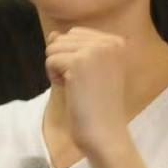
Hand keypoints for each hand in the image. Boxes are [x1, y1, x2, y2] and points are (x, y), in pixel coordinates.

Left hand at [44, 28, 127, 160]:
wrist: (105, 133)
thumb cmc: (97, 107)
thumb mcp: (86, 71)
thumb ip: (72, 49)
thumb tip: (53, 35)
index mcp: (117, 42)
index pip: (75, 34)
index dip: (72, 57)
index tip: (88, 78)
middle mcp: (109, 42)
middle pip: (64, 38)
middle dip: (63, 61)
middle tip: (82, 85)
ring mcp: (96, 50)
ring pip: (54, 47)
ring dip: (58, 69)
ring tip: (77, 88)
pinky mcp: (80, 62)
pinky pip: (50, 59)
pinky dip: (54, 77)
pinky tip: (71, 91)